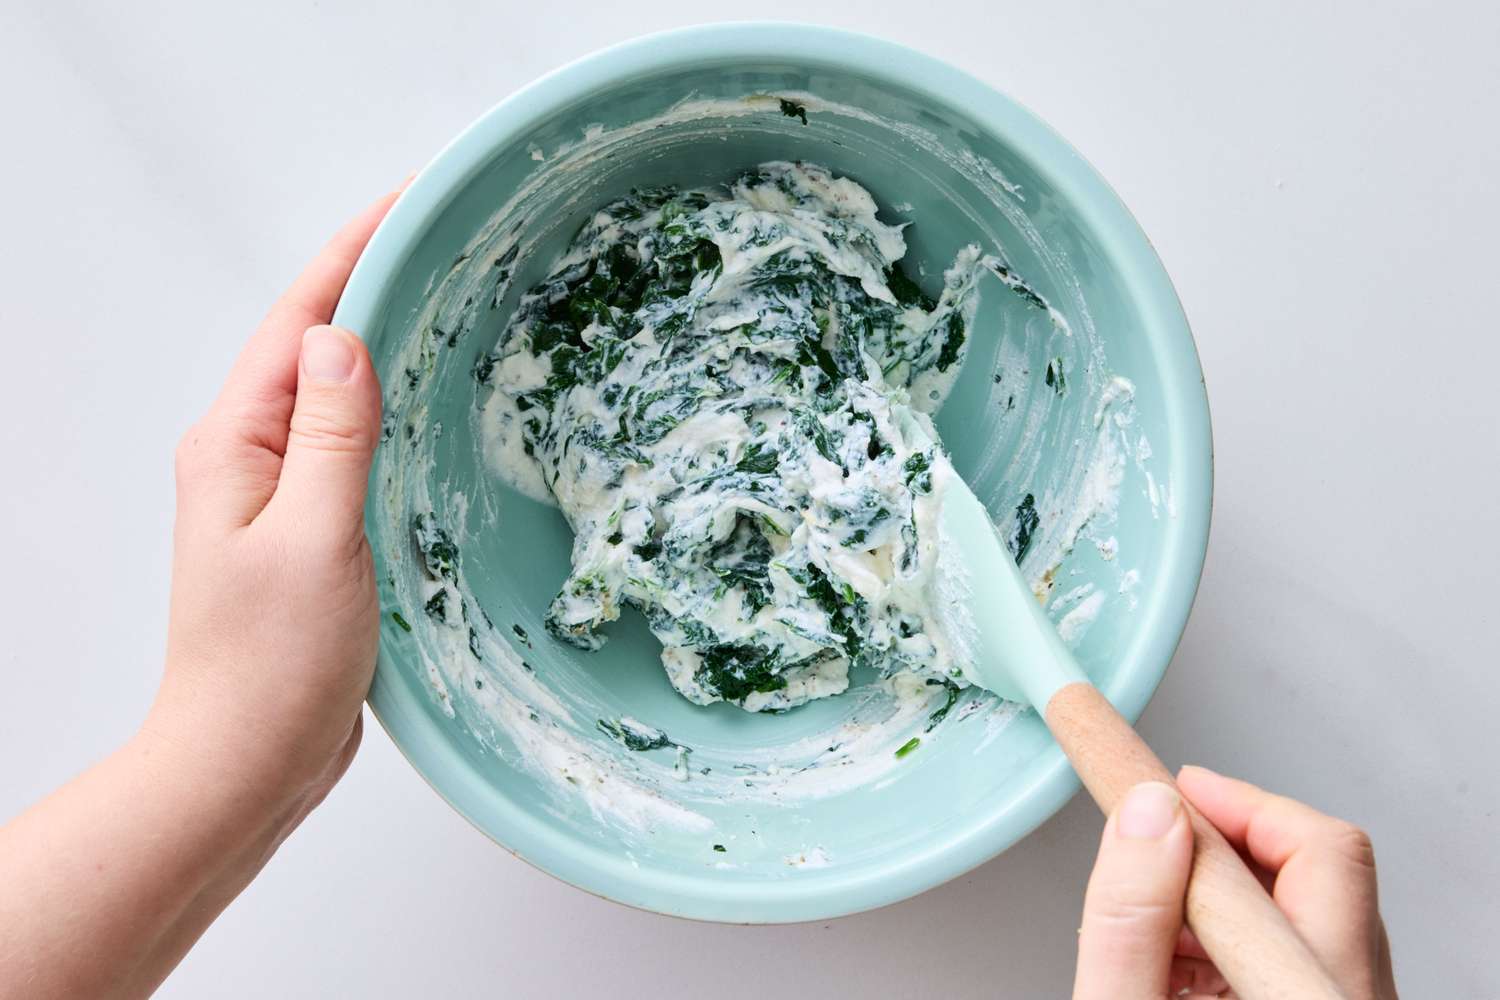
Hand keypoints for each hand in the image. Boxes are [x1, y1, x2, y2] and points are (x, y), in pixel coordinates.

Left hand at [145, 189, 396, 824]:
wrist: (243, 763)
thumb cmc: (270, 665)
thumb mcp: (313, 539)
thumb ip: (332, 436)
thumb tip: (339, 336)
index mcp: (236, 443)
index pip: (297, 319)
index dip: (354, 252)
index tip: (413, 202)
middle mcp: (250, 455)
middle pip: (315, 343)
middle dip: (376, 282)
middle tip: (452, 240)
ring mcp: (279, 494)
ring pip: (338, 394)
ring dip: (387, 343)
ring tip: (453, 302)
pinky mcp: (310, 530)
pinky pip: (354, 445)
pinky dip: (394, 410)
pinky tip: (435, 407)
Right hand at [1072, 766, 1396, 998]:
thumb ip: (1130, 921)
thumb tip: (1147, 816)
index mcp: (1308, 995)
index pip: (1301, 851)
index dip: (1217, 799)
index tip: (1151, 770)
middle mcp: (1351, 997)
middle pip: (1327, 861)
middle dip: (1233, 827)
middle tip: (1168, 815)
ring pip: (1319, 898)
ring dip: (1233, 877)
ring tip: (1160, 899)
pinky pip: (1307, 942)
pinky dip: (1240, 922)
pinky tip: (1180, 945)